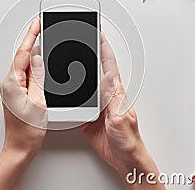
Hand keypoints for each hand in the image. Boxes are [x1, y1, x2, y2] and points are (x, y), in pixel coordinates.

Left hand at [0, 18, 46, 189]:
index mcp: (12, 83)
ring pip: (24, 65)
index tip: (37, 23)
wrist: (19, 148)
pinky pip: (25, 74)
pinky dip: (33, 66)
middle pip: (22, 56)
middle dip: (32, 40)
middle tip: (42, 27)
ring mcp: (11, 89)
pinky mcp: (15, 93)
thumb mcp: (38, 101)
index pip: (23, 53)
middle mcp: (9, 84)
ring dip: (33, 53)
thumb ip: (38, 77)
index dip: (31, 36)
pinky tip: (41, 64)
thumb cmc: (27, 132)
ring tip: (44, 41)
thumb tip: (37, 57)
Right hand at [81, 35, 164, 189]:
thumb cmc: (129, 141)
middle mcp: (106, 97)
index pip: (109, 66)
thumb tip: (109, 79)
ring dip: (77, 73)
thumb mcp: (121, 118)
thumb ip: (114, 100)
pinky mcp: (88, 118)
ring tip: (68, 59)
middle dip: (88, 54)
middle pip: (95, 71)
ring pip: (84, 86)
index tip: (99, 35)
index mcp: (115, 94)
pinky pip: (76, 104)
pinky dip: (70, 97)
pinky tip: (65, 92)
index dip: (104, 49)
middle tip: (82, 40)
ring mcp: (96, 107)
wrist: (125, 159)